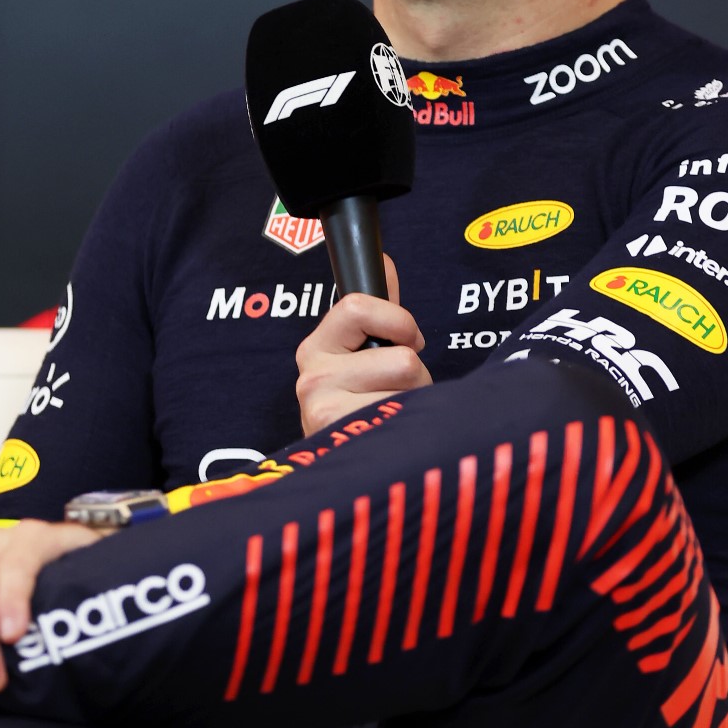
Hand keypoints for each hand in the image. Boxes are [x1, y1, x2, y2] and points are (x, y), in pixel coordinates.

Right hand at [294, 255, 431, 434]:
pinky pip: (406, 414)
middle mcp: (312, 379)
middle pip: (401, 356)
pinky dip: (411, 424)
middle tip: (396, 391)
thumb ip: (378, 308)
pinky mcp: (347, 439)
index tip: (405, 340)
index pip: (358, 306)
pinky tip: (391, 434)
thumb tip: (384, 259)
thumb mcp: (364, 351)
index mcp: (316, 348)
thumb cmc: (360, 404)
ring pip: (409, 385)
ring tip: (393, 415)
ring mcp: (325, 411)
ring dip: (415, 401)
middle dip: (415, 375)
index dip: (398, 322)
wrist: (346, 468)